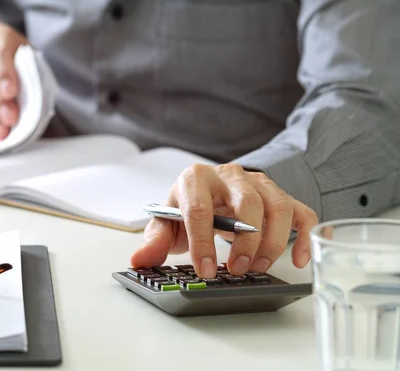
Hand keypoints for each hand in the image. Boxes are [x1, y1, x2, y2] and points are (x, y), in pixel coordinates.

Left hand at [130, 163, 317, 277]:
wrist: (208, 190)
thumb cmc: (187, 206)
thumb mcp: (167, 221)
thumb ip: (155, 240)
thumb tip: (140, 260)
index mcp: (196, 178)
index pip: (200, 208)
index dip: (202, 241)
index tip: (206, 269)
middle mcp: (229, 175)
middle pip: (248, 201)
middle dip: (245, 240)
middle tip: (238, 269)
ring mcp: (258, 183)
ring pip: (277, 205)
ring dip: (273, 240)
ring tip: (259, 267)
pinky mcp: (279, 195)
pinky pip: (301, 211)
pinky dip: (305, 235)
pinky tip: (300, 260)